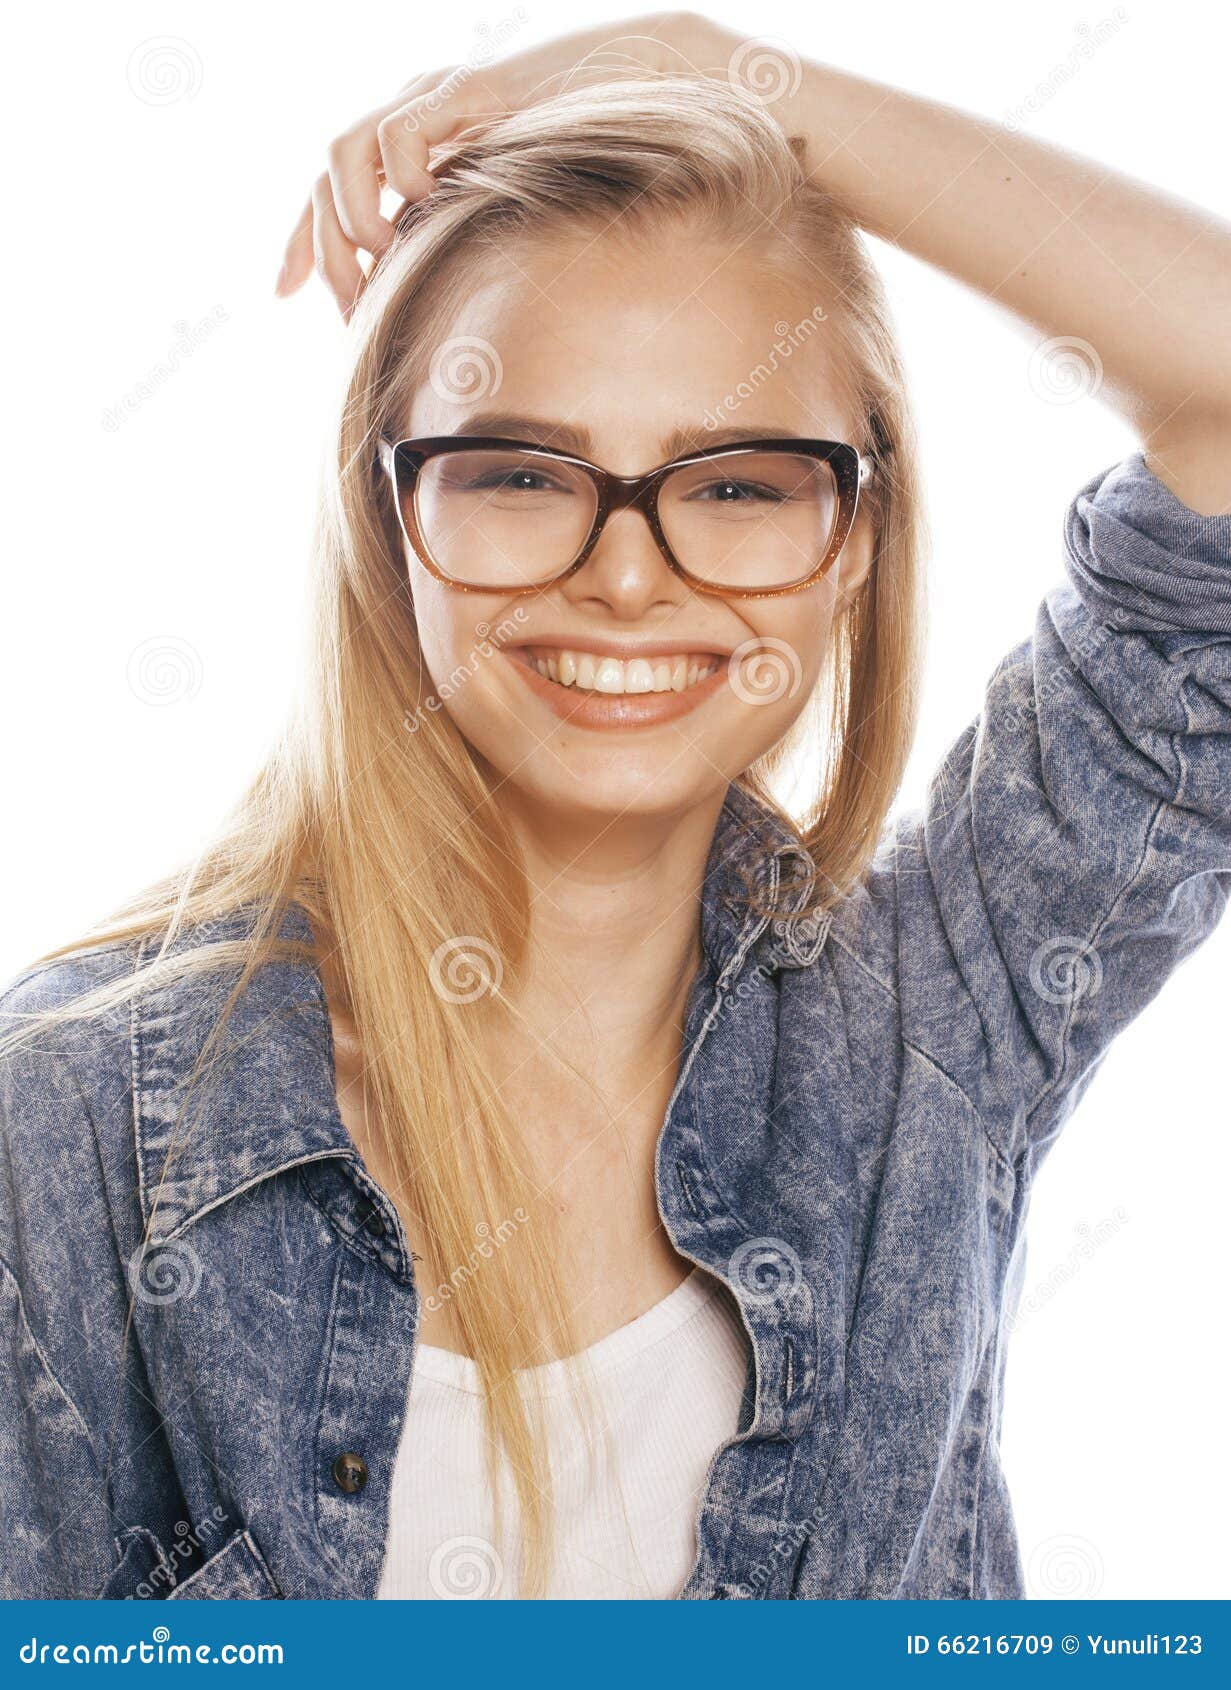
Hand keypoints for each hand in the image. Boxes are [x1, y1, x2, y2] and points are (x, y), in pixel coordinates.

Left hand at [273, 11, 739, 319]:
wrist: (653, 83)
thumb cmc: (597, 156)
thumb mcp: (517, 214)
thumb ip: (473, 244)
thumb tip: (448, 315)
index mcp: (415, 146)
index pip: (328, 188)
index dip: (300, 241)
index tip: (284, 293)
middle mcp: (414, 116)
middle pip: (323, 179)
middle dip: (323, 251)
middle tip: (345, 309)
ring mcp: (436, 99)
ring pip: (344, 152)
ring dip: (350, 218)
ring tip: (382, 261)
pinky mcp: (469, 91)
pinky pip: (403, 139)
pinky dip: (397, 182)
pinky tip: (422, 216)